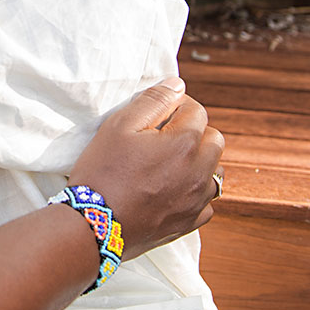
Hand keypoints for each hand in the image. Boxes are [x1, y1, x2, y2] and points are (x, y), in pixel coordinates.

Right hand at [64, 78, 223, 259]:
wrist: (94, 224)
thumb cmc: (103, 172)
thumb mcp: (119, 126)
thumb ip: (153, 101)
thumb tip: (177, 86)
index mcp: (185, 143)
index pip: (196, 110)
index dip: (175, 107)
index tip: (156, 115)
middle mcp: (200, 171)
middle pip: (213, 138)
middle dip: (194, 132)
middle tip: (162, 138)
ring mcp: (197, 199)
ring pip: (215, 171)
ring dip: (199, 162)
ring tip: (168, 165)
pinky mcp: (190, 222)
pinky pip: (206, 202)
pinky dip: (195, 193)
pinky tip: (171, 191)